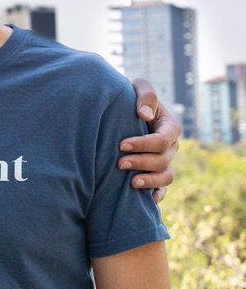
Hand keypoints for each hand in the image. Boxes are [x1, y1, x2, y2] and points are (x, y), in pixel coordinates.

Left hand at [120, 78, 179, 202]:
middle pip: (162, 160)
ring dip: (149, 181)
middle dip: (141, 163)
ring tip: (130, 183)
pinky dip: (157, 195)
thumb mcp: (137, 87)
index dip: (144, 144)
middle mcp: (170, 147)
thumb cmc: (129, 97)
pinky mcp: (155, 173)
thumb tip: (145, 115)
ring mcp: (164, 161)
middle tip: (118, 163)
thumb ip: (145, 95)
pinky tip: (147, 201)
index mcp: (169, 127)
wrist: (118, 112)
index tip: (121, 144)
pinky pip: (162, 189)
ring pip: (165, 176)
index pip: (162, 139)